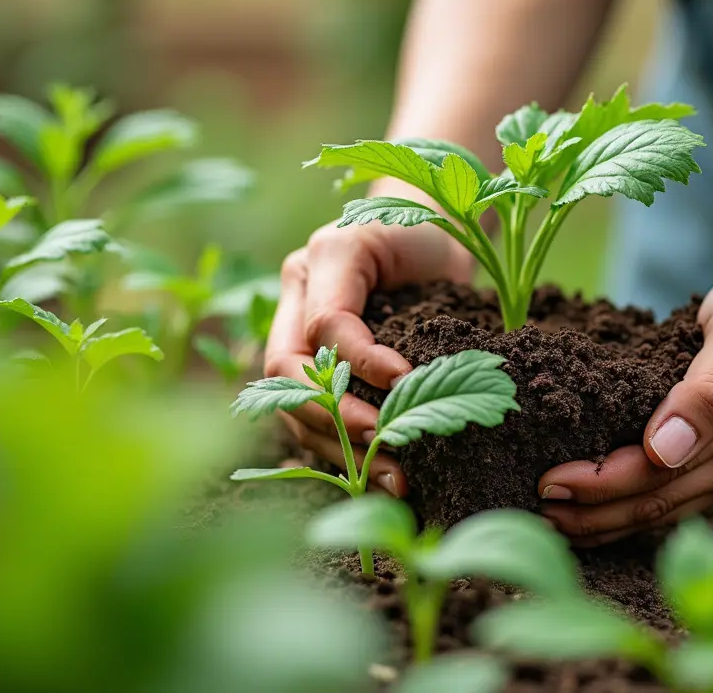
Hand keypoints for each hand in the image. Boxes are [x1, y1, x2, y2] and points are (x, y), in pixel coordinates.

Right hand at [266, 217, 474, 495]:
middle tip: (390, 450)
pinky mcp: (314, 377)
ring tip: (395, 479)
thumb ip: (392, 299)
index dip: (360, 360)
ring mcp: (296, 342)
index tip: (406, 382)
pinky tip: (379, 477)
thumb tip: (396, 382)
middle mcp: (292, 306)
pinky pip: (311, 424)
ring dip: (341, 450)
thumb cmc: (421, 233)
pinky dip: (344, 454)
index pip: (323, 325)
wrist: (425, 237)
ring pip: (293, 409)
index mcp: (311, 266)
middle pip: (288, 377)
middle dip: (337, 420)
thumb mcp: (409, 244)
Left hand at [538, 266, 712, 545]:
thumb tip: (663, 448)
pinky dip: (627, 508)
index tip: (548, 481)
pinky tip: (592, 510)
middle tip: (534, 511)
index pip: (656, 476)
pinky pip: (671, 498)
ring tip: (550, 521)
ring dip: (604, 522)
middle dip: (590, 514)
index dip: (599, 485)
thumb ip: (707, 390)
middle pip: (653, 505)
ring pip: (660, 512)